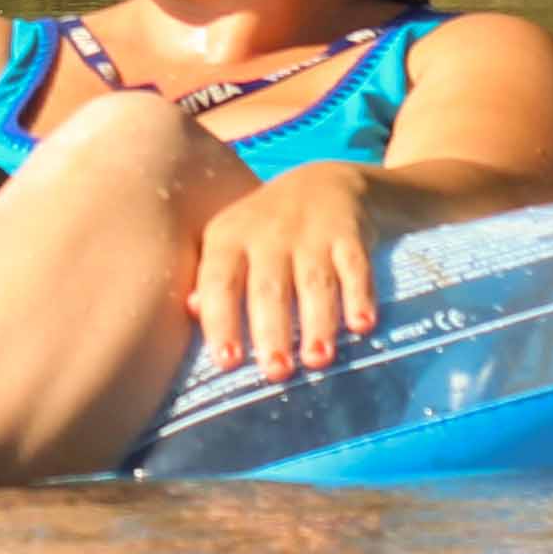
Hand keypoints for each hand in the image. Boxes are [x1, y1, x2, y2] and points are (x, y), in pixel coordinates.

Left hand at [187, 162, 383, 380]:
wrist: (324, 182)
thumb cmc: (266, 231)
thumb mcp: (231, 246)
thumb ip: (213, 280)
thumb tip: (190, 311)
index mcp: (228, 238)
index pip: (219, 283)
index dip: (222, 321)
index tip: (228, 362)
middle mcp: (267, 234)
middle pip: (268, 287)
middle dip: (272, 331)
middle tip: (276, 372)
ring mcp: (311, 232)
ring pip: (314, 282)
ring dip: (317, 321)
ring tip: (317, 359)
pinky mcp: (350, 233)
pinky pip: (356, 266)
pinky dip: (360, 295)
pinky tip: (362, 325)